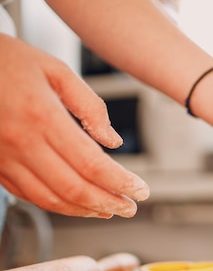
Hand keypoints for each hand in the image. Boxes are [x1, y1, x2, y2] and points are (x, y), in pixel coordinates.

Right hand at [0, 34, 148, 217]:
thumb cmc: (8, 61)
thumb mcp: (55, 69)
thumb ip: (89, 105)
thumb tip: (113, 140)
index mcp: (42, 116)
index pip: (91, 163)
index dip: (120, 183)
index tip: (140, 190)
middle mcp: (21, 142)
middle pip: (74, 188)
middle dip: (109, 202)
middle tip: (130, 208)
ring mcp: (4, 157)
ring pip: (51, 199)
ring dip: (85, 210)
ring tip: (110, 210)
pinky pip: (28, 195)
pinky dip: (57, 205)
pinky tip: (77, 204)